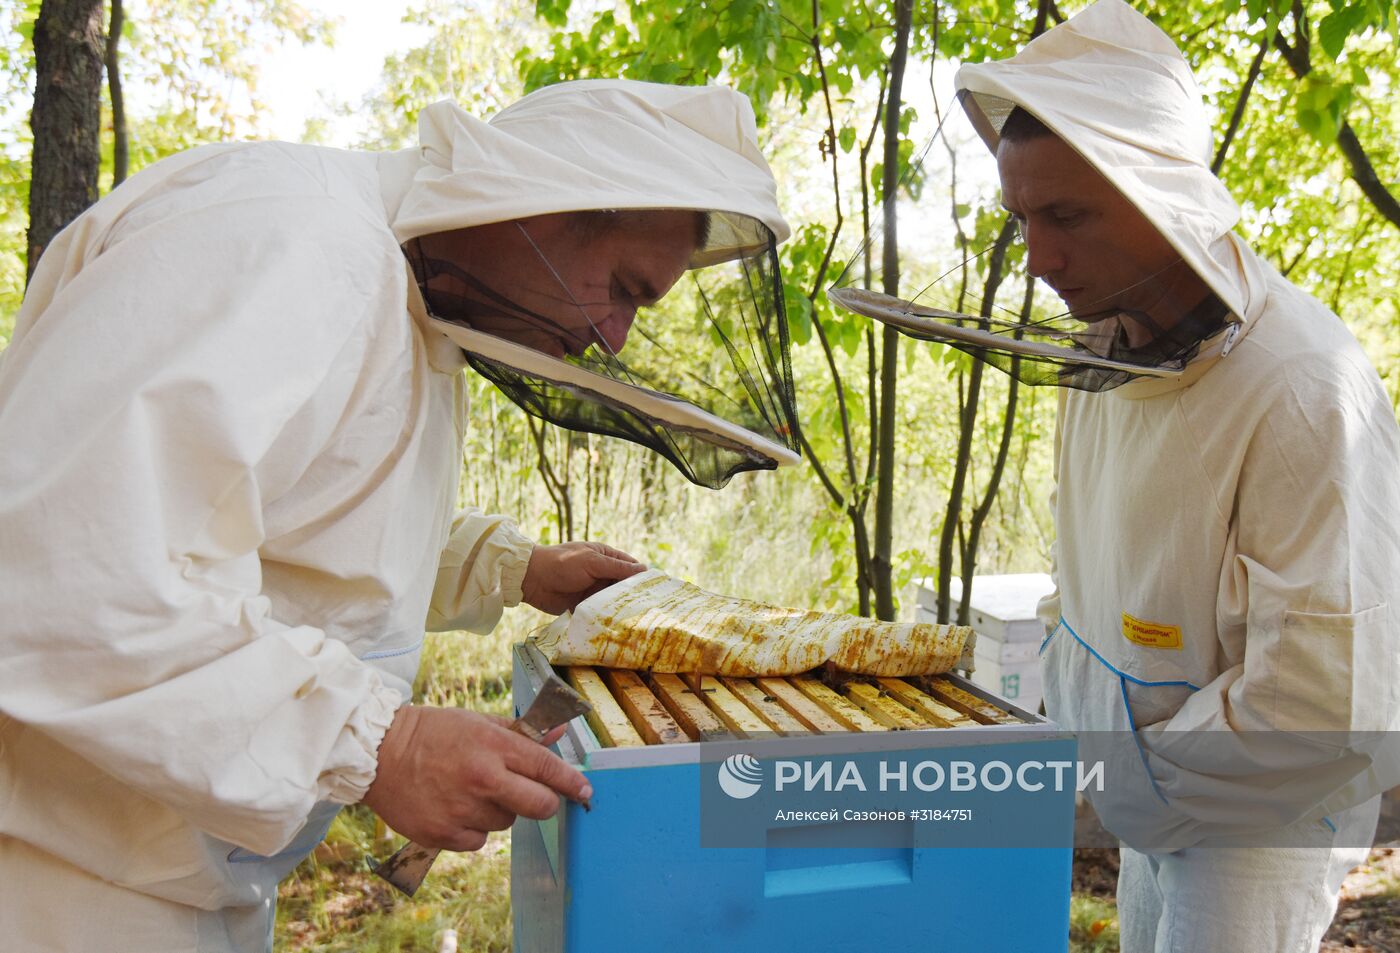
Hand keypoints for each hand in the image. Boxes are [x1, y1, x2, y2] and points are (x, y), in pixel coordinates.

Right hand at [361, 705, 590, 851]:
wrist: (378, 753)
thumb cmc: (433, 733)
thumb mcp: (479, 723)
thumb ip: (522, 733)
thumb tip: (560, 735)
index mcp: (494, 745)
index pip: (548, 768)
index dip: (572, 782)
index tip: (585, 791)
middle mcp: (482, 778)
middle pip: (540, 805)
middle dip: (545, 803)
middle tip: (535, 797)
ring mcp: (462, 809)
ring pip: (507, 822)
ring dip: (499, 810)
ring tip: (471, 790)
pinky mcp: (443, 834)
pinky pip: (479, 840)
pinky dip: (473, 828)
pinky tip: (454, 807)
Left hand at [521, 541, 645, 614]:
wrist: (532, 579)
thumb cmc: (562, 563)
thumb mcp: (592, 562)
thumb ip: (617, 568)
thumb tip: (644, 569)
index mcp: (605, 557)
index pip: (631, 567)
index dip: (643, 578)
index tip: (659, 590)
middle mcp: (602, 573)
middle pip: (624, 586)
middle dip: (635, 596)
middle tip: (652, 610)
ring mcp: (594, 590)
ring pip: (614, 600)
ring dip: (622, 608)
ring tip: (640, 620)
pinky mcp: (585, 605)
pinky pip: (601, 611)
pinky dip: (609, 617)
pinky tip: (620, 626)